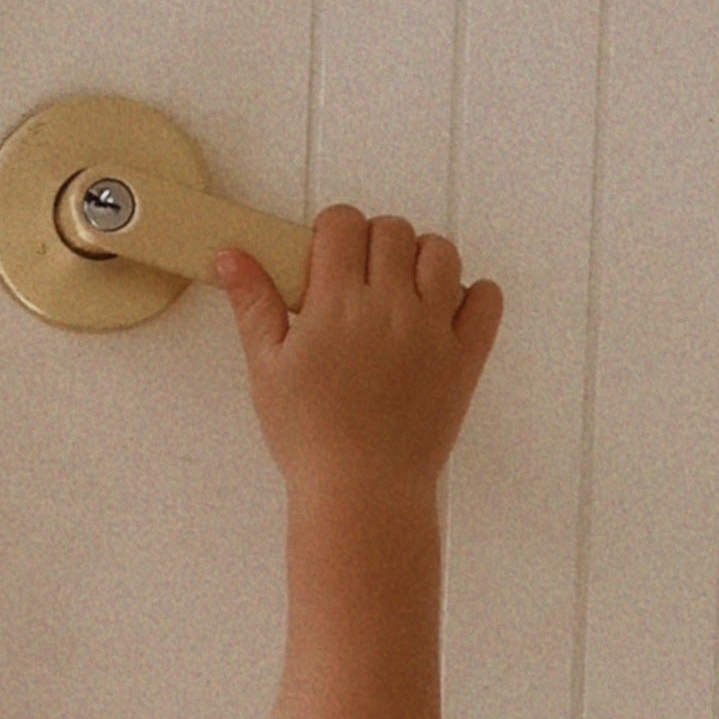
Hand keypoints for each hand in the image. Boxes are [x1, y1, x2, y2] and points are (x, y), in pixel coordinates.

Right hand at [217, 204, 501, 506]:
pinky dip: (473, 294)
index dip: (332, 233)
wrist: (362, 495)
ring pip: (441, 253)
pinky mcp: (465, 358)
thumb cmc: (309, 438)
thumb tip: (231, 255)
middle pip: (392, 231)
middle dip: (373, 244)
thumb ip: (253, 305)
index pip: (343, 224)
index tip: (326, 261)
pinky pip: (487, 299)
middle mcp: (390, 306)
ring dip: (421, 260)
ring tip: (402, 293)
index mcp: (337, 303)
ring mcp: (433, 329)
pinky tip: (444, 313)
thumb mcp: (267, 370)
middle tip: (360, 282)